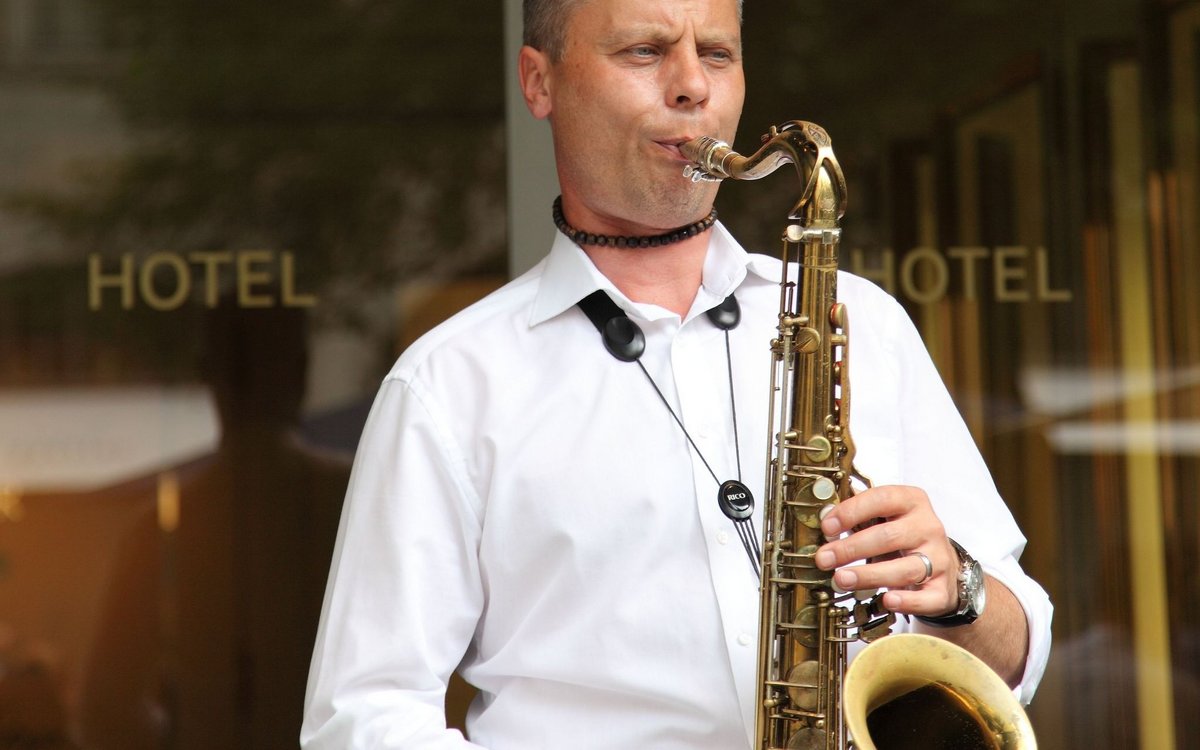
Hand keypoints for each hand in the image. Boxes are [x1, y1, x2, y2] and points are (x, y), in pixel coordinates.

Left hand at [814, 484, 958, 616]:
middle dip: (851, 548)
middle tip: (824, 559)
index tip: (827, 527)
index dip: (852, 511)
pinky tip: (887, 600)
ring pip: (904, 568)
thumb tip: (824, 521)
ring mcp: (939, 558)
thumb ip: (858, 518)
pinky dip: (907, 601)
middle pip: (889, 536)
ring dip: (869, 575)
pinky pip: (926, 597)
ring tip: (841, 579)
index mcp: (911, 501)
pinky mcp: (943, 588)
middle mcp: (928, 527)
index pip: (882, 498)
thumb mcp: (884, 519)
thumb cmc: (902, 538)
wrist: (940, 564)